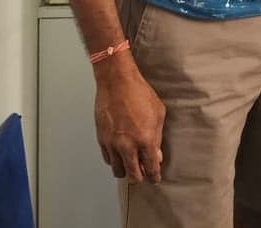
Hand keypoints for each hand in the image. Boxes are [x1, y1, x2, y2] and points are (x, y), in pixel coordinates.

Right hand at [94, 59, 166, 182]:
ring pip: (118, 171)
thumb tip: (156, 153)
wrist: (117, 82)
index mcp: (146, 140)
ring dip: (126, 170)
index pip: (151, 168)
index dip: (154, 177)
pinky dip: (114, 160)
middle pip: (133, 176)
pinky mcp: (102, 140)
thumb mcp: (158, 113)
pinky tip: (119, 154)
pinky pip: (108, 159)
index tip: (155, 179)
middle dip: (140, 177)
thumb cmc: (140, 93)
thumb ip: (158, 136)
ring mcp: (113, 144)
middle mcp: (128, 146)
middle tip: (143, 173)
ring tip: (131, 164)